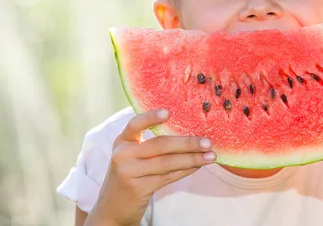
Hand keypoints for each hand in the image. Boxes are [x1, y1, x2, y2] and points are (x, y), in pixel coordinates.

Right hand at [86, 109, 215, 225]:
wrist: (112, 208)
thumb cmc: (129, 175)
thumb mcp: (131, 156)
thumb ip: (149, 144)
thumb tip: (186, 131)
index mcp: (122, 141)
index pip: (135, 124)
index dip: (151, 118)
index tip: (168, 112)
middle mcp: (123, 155)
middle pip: (160, 145)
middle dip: (187, 143)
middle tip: (208, 142)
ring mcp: (129, 173)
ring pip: (167, 163)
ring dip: (192, 159)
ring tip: (210, 156)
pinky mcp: (138, 189)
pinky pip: (168, 177)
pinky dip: (185, 170)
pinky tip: (198, 166)